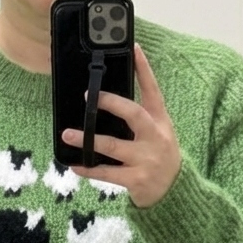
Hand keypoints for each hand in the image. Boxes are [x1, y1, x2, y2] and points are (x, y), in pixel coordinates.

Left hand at [62, 43, 181, 208]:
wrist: (174, 193)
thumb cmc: (160, 158)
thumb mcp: (158, 134)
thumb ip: (140, 119)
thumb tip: (107, 102)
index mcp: (160, 122)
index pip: (153, 91)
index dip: (144, 70)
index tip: (134, 48)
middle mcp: (155, 138)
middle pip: (133, 114)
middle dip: (111, 103)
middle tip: (88, 98)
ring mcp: (146, 160)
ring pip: (113, 146)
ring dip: (88, 140)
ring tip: (68, 134)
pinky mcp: (136, 180)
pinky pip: (108, 173)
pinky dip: (90, 169)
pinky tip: (76, 166)